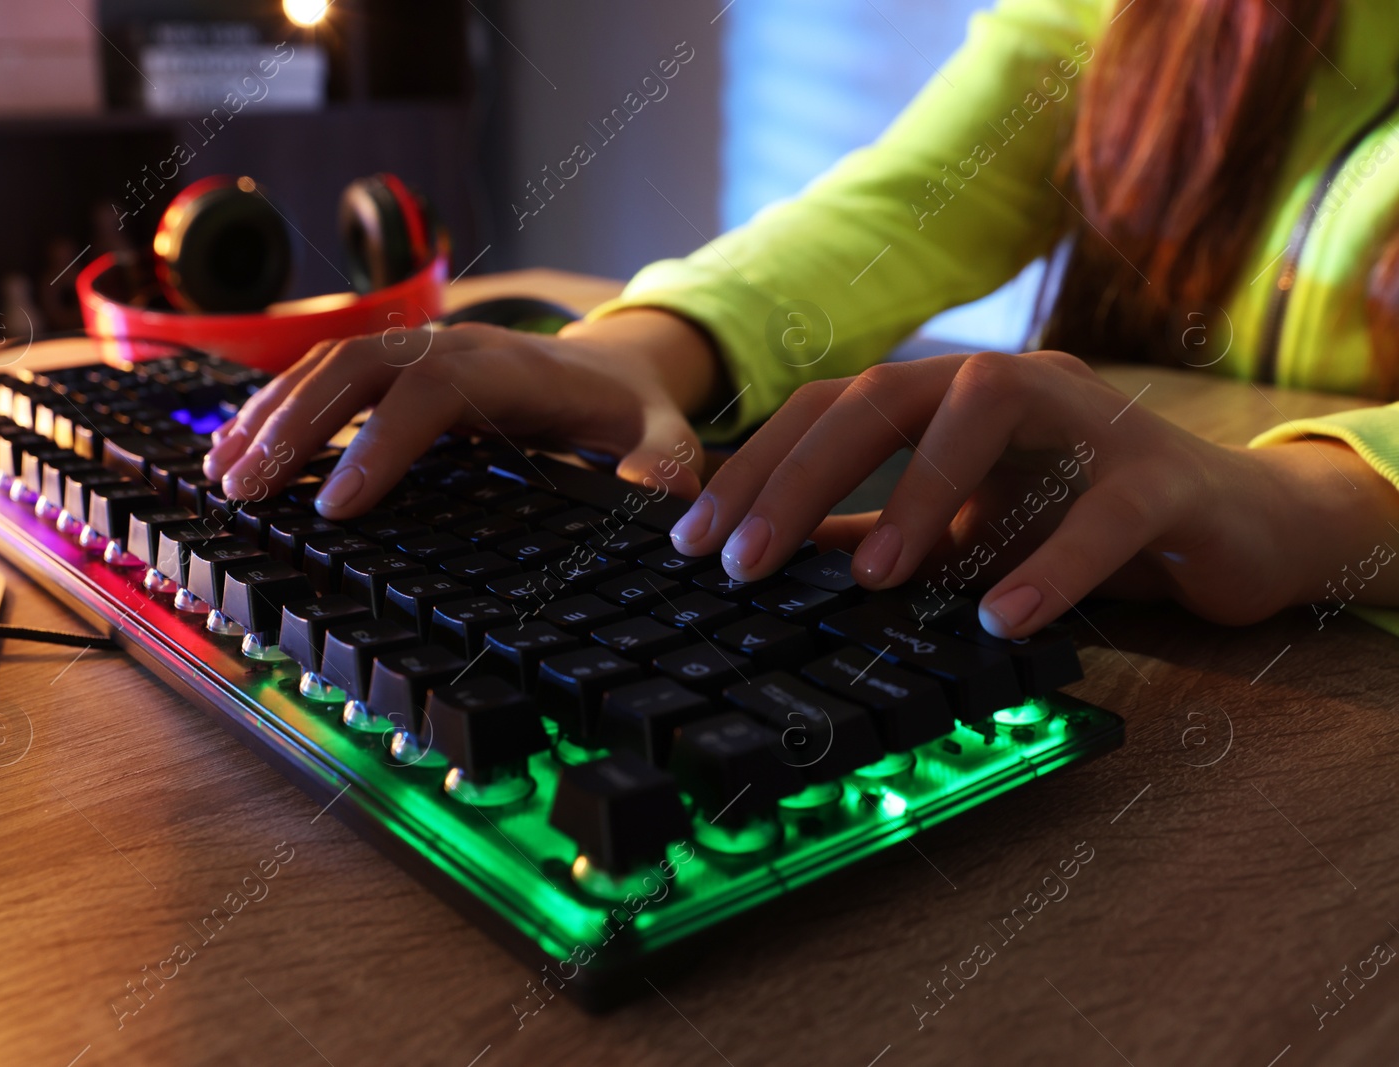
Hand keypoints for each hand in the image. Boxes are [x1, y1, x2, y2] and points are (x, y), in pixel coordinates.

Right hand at [202, 309, 723, 514]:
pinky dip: (275, 407)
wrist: (616, 363)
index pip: (429, 395)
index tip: (339, 507)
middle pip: (357, 367)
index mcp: (505, 368)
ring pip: (327, 364)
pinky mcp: (397, 366)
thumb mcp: (662, 438)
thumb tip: (667, 508)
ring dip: (271, 415)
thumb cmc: (629, 409)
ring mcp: (419, 349)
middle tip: (246, 490)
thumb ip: (664, 470)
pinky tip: (234, 451)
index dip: (382, 444)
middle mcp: (452, 347)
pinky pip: (324, 373)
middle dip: (297, 424)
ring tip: (221, 476)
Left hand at [667, 350, 1398, 636]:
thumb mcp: (952, 534)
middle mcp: (1006, 385)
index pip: (827, 409)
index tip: (691, 543)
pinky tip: (1000, 622)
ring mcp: (1087, 419)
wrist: (1224, 530)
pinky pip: (1102, 513)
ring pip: (988, 414)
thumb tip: (760, 561)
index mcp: (944, 398)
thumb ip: (864, 538)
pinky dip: (1050, 565)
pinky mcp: (1162, 477)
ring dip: (918, 496)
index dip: (754, 468)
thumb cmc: (1070, 524)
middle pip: (886, 394)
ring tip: (870, 583)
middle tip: (744, 564)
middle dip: (802, 476)